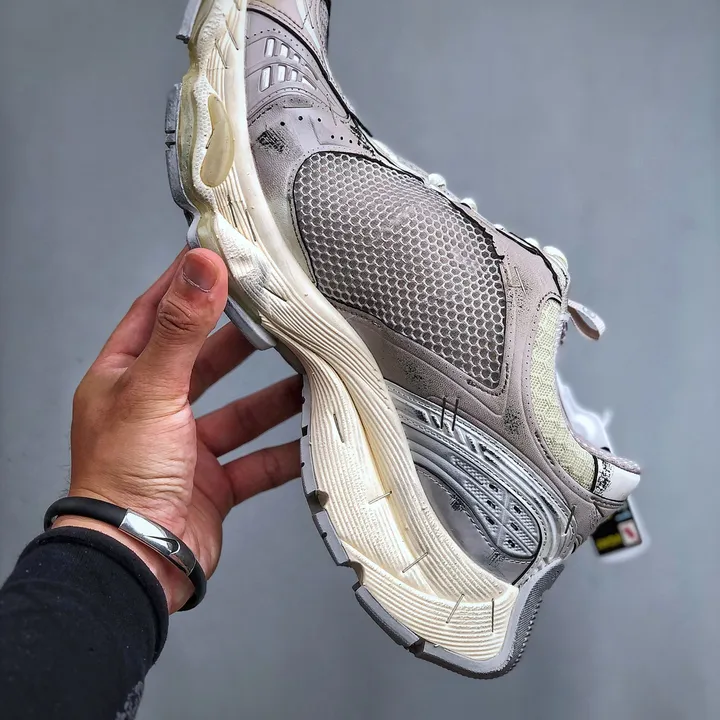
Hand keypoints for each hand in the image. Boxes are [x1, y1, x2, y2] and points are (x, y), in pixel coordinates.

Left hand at [54, 248, 300, 611]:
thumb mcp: (152, 389)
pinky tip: (311, 437)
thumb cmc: (121, 478)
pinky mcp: (214, 483)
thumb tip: (201, 266)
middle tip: (278, 315)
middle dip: (243, 341)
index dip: (186, 285)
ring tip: (310, 373)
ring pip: (241, 412)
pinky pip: (259, 459)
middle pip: (206, 362)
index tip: (219, 258)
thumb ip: (181, 327)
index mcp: (125, 380)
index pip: (155, 314)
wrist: (136, 560)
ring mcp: (187, 448)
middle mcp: (155, 410)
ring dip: (275, 398)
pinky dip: (285, 450)